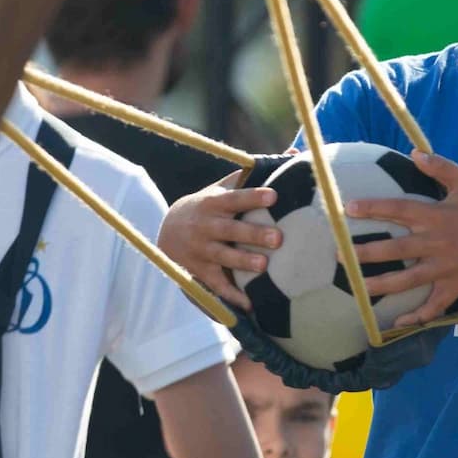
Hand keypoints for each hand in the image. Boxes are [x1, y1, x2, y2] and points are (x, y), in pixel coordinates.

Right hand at [157, 173, 279, 312]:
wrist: (166, 230)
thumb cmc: (207, 207)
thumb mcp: (221, 188)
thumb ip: (252, 176)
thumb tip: (292, 153)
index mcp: (214, 203)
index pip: (236, 198)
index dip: (254, 197)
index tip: (274, 197)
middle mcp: (207, 226)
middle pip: (231, 230)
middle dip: (254, 234)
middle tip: (278, 238)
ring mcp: (202, 250)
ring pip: (223, 257)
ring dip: (243, 262)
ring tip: (263, 267)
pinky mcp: (199, 272)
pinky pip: (217, 286)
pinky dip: (232, 296)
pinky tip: (250, 304)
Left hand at [345, 150, 457, 327]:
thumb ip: (440, 167)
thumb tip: (414, 153)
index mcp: (437, 216)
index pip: (399, 210)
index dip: (373, 208)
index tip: (348, 208)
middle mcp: (437, 243)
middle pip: (395, 249)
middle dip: (365, 253)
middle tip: (339, 255)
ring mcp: (446, 268)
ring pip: (408, 281)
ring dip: (381, 285)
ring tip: (357, 288)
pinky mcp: (455, 286)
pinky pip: (434, 306)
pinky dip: (416, 317)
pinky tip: (395, 323)